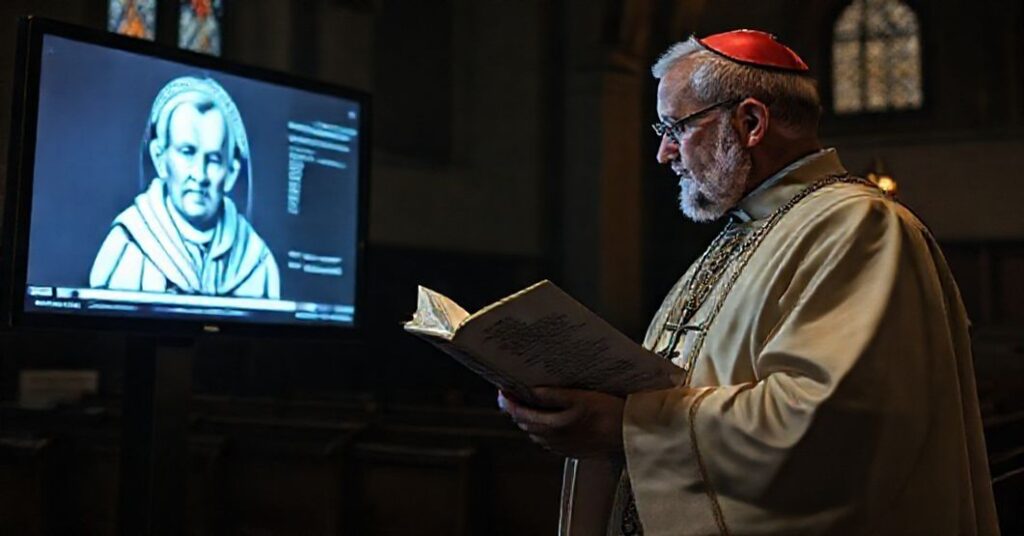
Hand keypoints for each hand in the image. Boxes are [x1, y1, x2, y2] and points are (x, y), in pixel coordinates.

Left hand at [497, 387, 624, 457]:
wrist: (630, 435)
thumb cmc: (610, 413)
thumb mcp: (581, 397)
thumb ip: (554, 395)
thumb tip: (531, 391)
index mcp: (554, 426)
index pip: (520, 414)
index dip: (509, 401)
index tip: (503, 390)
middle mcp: (554, 440)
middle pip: (526, 424)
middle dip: (517, 408)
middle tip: (514, 392)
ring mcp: (562, 447)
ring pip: (536, 432)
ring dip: (530, 418)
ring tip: (530, 402)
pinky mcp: (571, 450)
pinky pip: (548, 440)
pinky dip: (543, 428)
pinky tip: (550, 418)